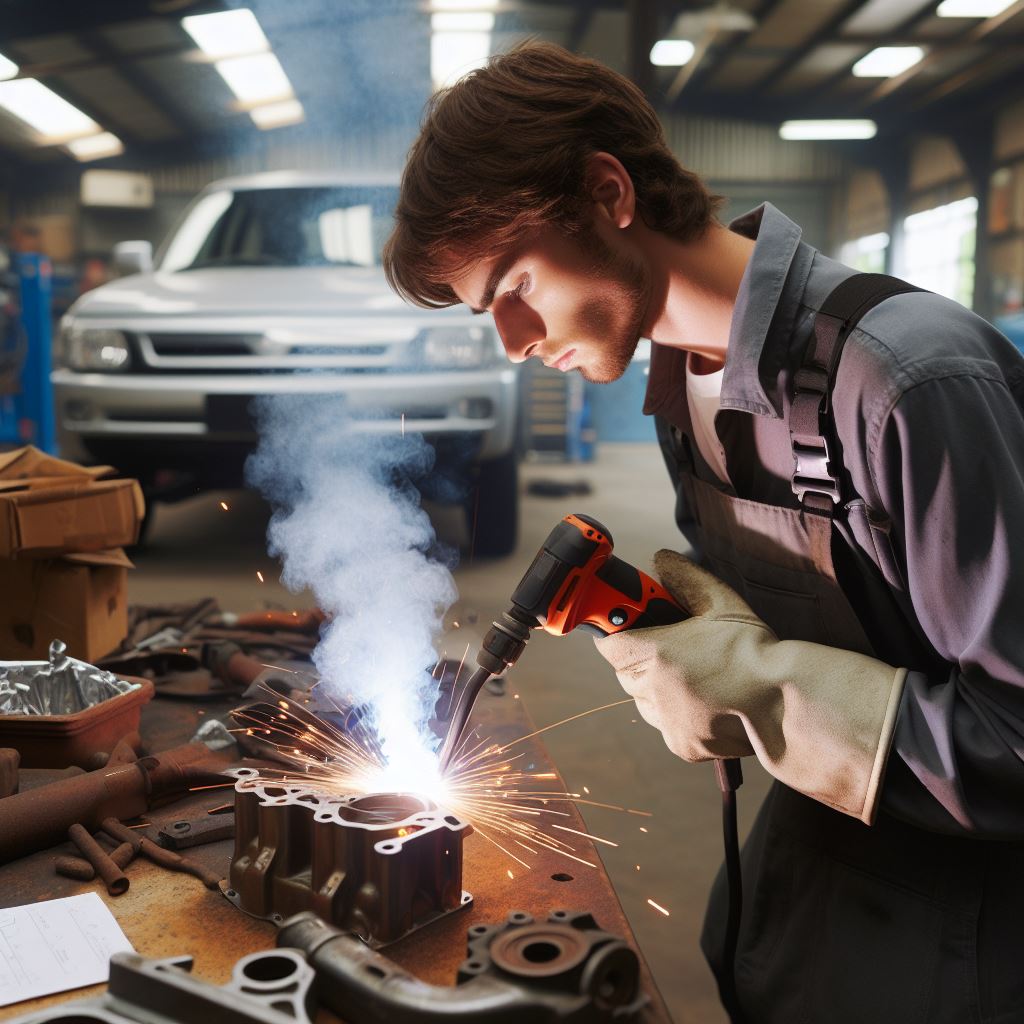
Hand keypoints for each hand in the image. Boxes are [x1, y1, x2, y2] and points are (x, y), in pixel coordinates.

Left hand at [595, 550, 906, 822]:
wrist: (784, 702)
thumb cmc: (753, 650)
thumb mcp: (720, 602)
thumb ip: (685, 578)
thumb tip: (662, 559)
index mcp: (655, 654)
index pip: (610, 644)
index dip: (616, 633)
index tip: (626, 626)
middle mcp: (654, 691)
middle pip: (625, 673)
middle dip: (639, 659)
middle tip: (669, 647)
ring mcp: (667, 722)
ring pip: (644, 702)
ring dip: (656, 689)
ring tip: (693, 676)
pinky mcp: (683, 745)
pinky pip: (667, 725)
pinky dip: (678, 715)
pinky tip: (707, 701)